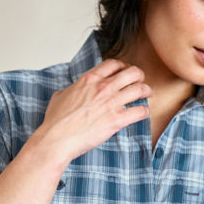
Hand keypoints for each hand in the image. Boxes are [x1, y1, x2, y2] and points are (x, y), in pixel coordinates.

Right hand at [32, 59, 150, 162]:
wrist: (57, 139)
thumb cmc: (56, 121)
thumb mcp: (60, 96)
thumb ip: (72, 89)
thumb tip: (73, 90)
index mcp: (89, 79)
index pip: (113, 63)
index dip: (123, 65)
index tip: (125, 71)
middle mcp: (103, 88)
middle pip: (132, 72)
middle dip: (139, 75)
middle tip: (140, 81)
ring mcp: (111, 103)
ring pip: (140, 89)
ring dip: (146, 90)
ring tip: (147, 94)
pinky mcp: (117, 120)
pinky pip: (140, 111)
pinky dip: (144, 111)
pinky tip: (142, 113)